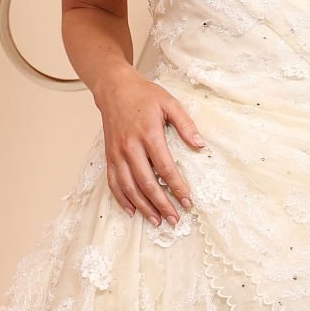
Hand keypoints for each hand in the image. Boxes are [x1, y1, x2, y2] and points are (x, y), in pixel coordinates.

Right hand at [96, 66, 204, 225]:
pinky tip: (132, 212)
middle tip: (175, 219)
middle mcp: (130, 147)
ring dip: (143, 207)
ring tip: (157, 221)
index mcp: (148, 134)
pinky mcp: (109, 157)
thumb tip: (200, 145)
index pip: (165, 167)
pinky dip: (122, 199)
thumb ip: (186, 124)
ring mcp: (117, 153)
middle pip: (146, 183)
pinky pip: (114, 183)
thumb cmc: (144, 95)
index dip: (177, 187)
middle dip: (162, 204)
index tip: (188, 201)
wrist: (114, 88)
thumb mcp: (170, 103)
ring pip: (129, 187)